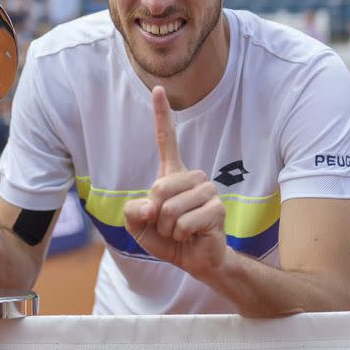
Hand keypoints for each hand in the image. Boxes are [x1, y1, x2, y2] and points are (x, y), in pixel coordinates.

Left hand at [123, 86, 227, 277]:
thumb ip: (133, 213)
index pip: (167, 139)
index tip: (157, 89)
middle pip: (159, 187)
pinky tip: (191, 236)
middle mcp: (193, 176)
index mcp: (173, 174)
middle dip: (156, 215)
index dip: (161, 114)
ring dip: (168, 228)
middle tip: (168, 225)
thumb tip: (149, 206)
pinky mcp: (217, 209)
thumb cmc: (167, 238)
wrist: (196, 260)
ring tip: (180, 232)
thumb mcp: (138, 226)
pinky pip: (183, 223)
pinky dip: (180, 236)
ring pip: (170, 208)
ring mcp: (208, 191)